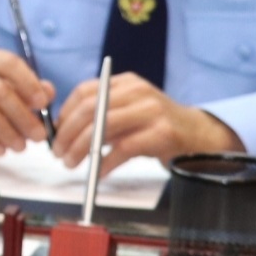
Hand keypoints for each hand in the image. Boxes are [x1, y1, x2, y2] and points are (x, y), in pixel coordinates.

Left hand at [52, 73, 243, 176]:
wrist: (201, 136)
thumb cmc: (158, 127)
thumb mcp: (130, 112)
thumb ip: (102, 115)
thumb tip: (64, 131)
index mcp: (126, 83)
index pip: (85, 91)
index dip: (65, 113)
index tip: (54, 132)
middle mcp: (138, 91)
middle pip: (90, 109)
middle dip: (67, 133)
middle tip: (58, 152)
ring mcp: (151, 111)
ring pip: (103, 127)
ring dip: (81, 149)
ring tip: (71, 163)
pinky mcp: (162, 133)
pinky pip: (124, 148)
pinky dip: (105, 162)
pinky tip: (97, 173)